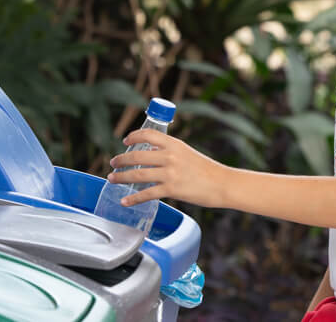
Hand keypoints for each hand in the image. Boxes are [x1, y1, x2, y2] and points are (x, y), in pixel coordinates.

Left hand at [108, 129, 227, 207]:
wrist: (222, 184)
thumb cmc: (207, 170)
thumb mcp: (188, 153)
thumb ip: (171, 153)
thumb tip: (152, 156)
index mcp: (175, 144)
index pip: (149, 134)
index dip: (134, 136)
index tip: (125, 140)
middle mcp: (171, 156)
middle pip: (138, 155)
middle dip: (121, 159)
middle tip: (113, 163)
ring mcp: (170, 173)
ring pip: (138, 174)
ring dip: (121, 177)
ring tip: (112, 178)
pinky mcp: (172, 189)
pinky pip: (147, 194)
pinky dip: (133, 198)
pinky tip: (125, 201)